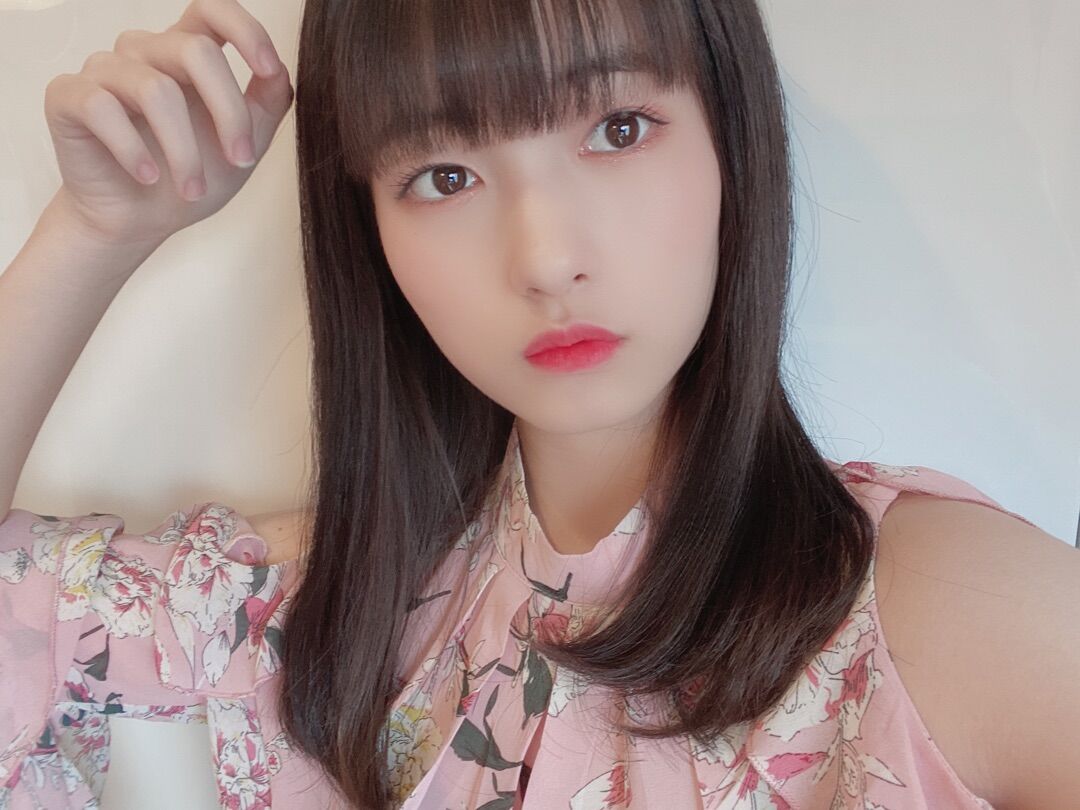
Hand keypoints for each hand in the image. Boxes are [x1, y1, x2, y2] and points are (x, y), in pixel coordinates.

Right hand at [41, 0, 292, 249]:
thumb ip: (265, 106)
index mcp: (186, 54)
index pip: (214, 10)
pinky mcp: (68, 97)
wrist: (136, 223)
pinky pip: (102, 108)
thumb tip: (281, 71)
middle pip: (196, 52)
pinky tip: (146, 177)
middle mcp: (145, 52)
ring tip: (193, 190)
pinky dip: (132, 150)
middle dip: (229, 113)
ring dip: (184, 150)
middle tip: (241, 162)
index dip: (246, 30)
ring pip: (156, 90)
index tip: (270, 68)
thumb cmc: (188, 179)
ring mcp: (105, 71)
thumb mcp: (243, 148)